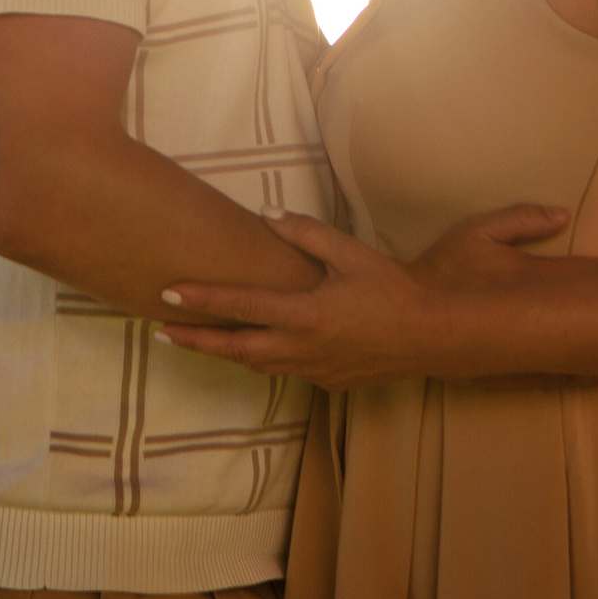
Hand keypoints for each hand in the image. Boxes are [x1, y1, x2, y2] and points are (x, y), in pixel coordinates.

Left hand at [152, 202, 597, 389]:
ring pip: (257, 363)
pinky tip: (255, 349)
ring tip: (195, 339)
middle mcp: (303, 348)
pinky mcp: (330, 382)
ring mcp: (316, 370)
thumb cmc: (394, 288)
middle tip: (161, 330)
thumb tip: (268, 216)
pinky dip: (261, 359)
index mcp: (306, 314)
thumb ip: (307, 234)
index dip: (202, 300)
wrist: (436, 334)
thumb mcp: (351, 254)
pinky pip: (285, 371)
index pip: (241, 305)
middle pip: (235, 347)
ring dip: (225, 352)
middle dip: (196, 339)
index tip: (169, 293)